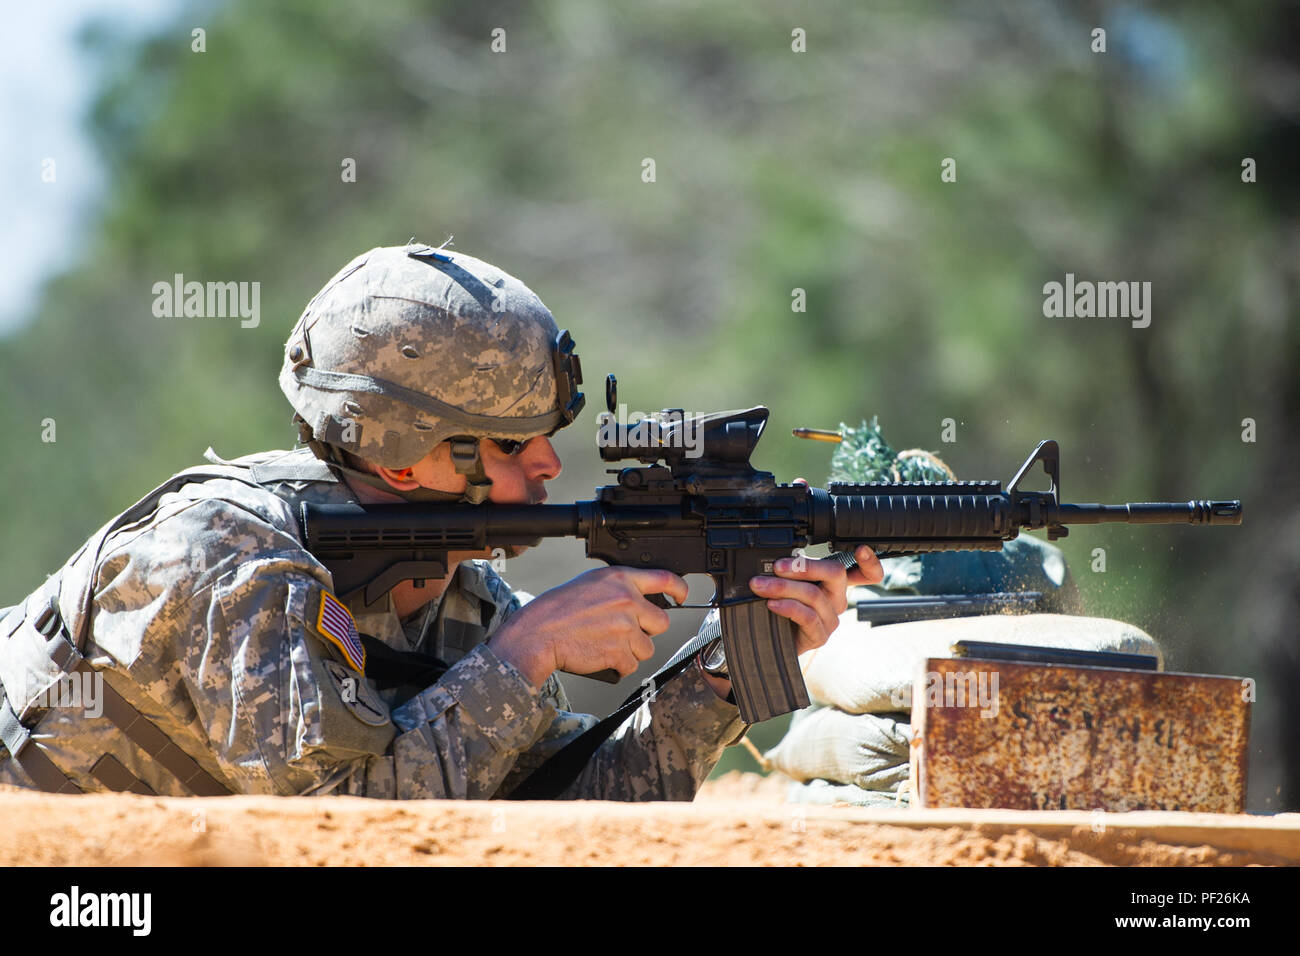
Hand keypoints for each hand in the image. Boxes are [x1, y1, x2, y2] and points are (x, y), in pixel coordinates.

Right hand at [488, 566, 688, 688]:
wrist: (537, 634)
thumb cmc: (556, 610)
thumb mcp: (590, 584)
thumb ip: (618, 589)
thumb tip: (638, 602)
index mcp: (620, 580)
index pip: (664, 578)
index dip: (679, 588)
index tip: (682, 596)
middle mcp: (627, 601)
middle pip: (661, 622)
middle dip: (646, 631)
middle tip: (623, 632)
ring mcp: (626, 627)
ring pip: (647, 648)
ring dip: (630, 651)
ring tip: (605, 644)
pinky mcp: (620, 651)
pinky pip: (632, 665)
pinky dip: (619, 666)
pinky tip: (601, 656)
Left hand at [749, 544, 882, 656]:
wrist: (767, 640)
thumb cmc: (776, 608)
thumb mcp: (783, 583)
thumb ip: (786, 570)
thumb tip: (773, 559)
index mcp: (833, 583)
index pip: (864, 573)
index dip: (870, 562)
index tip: (861, 549)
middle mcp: (837, 600)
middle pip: (835, 573)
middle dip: (803, 566)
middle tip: (776, 567)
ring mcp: (830, 619)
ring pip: (814, 594)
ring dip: (783, 587)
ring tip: (760, 586)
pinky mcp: (820, 636)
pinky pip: (808, 616)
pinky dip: (787, 606)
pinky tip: (772, 604)